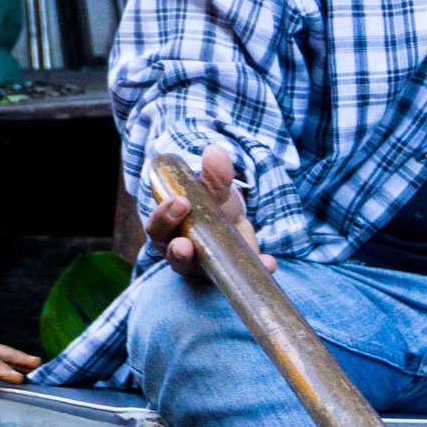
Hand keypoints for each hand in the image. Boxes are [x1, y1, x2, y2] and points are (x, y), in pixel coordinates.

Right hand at [144, 143, 272, 281]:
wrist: (232, 221)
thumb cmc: (210, 204)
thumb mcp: (212, 188)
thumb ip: (213, 173)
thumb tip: (214, 151)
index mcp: (169, 229)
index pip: (158, 228)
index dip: (164, 217)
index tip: (181, 202)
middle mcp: (182, 252)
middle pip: (174, 256)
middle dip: (178, 252)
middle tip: (184, 245)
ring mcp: (206, 266)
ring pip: (206, 271)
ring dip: (214, 265)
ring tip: (222, 260)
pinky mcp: (231, 273)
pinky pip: (242, 275)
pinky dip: (256, 267)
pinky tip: (269, 261)